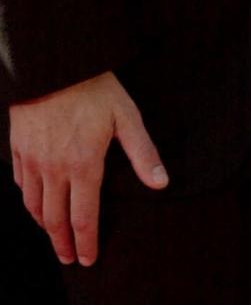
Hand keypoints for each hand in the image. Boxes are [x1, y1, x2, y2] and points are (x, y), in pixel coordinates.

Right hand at [10, 71, 167, 266]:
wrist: (56, 61)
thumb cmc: (95, 86)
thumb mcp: (127, 116)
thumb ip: (143, 153)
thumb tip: (161, 183)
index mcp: (83, 165)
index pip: (84, 218)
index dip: (87, 243)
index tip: (88, 259)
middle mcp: (54, 169)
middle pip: (55, 220)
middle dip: (62, 244)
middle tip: (69, 258)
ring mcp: (33, 159)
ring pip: (34, 206)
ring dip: (44, 226)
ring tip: (53, 236)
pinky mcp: (18, 147)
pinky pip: (19, 184)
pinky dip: (28, 201)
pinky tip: (35, 203)